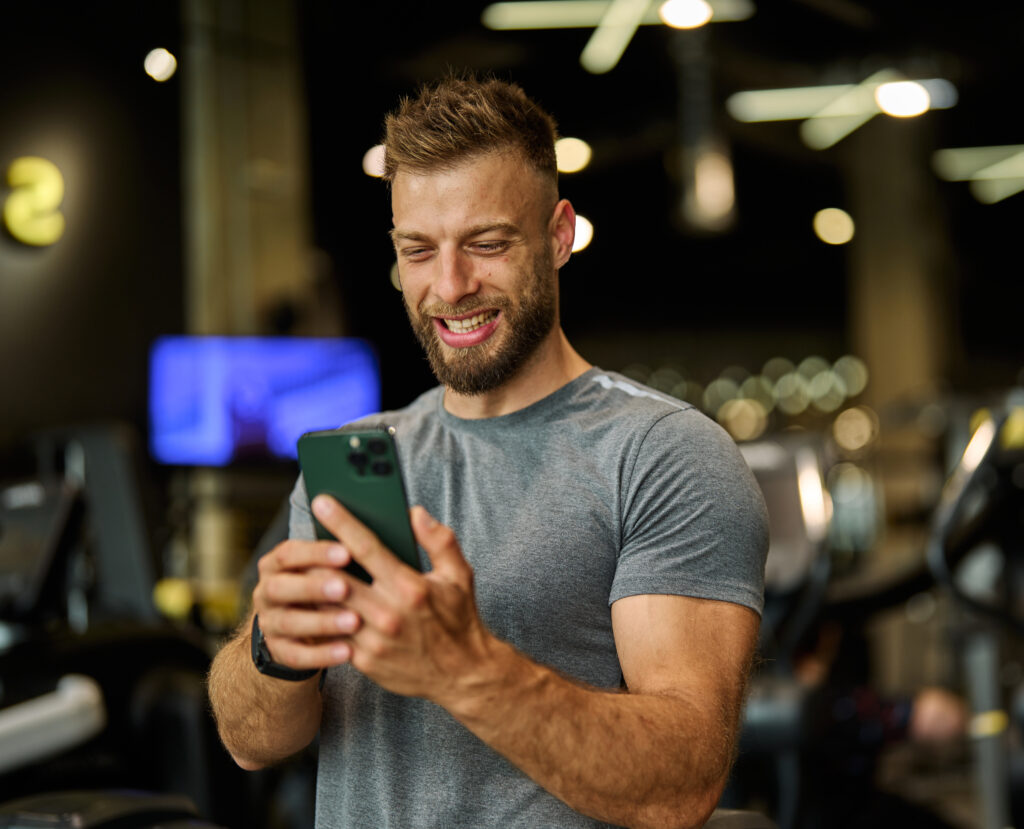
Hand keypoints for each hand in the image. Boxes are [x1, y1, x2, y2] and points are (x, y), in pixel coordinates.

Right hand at [251, 531, 362, 670]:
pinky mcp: (277, 651)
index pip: (289, 553)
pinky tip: (347, 652)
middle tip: (345, 588)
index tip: (347, 552)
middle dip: (313, 587)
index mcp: (275, 564)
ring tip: (354, 622)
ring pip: (289, 622)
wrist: (295, 629)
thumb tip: (366, 537)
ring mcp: (268, 623)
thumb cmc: (320, 587)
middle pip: (281, 587)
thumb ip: (336, 553)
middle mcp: (266, 591)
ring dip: (322, 622)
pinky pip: (296, 655)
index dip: (316, 553)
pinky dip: (321, 654)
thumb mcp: (321, 567)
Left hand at [311, 495, 493, 701]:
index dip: (341, 522)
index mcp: (410, 587)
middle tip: (303, 540)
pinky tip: (316, 605)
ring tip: (303, 571)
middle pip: (334, 577)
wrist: (463, 674)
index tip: (322, 502)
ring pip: (326, 608)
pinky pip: (332, 635)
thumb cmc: (459, 619)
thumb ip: (439, 540)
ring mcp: (374, 640)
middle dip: (314, 557)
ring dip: (313, 588)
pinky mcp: (365, 661)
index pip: (367, 546)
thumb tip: (415, 513)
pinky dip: (321, 618)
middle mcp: (388, 613)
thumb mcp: (459, 574)